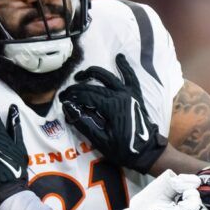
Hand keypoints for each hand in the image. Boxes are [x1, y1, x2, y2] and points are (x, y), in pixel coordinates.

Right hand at [59, 56, 166, 171]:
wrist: (148, 151)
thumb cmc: (124, 149)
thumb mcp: (100, 141)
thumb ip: (83, 124)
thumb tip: (68, 109)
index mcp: (111, 106)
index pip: (86, 96)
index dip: (72, 97)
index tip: (62, 100)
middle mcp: (120, 95)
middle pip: (94, 86)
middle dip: (77, 88)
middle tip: (67, 93)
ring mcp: (129, 93)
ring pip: (109, 76)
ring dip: (94, 73)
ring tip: (81, 75)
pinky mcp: (136, 94)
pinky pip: (130, 77)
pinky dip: (125, 66)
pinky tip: (119, 57)